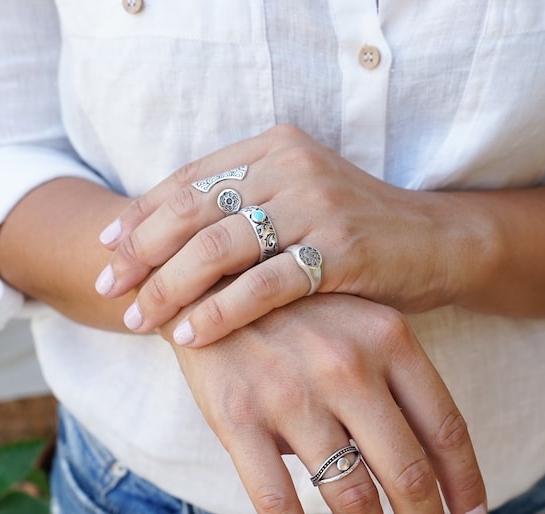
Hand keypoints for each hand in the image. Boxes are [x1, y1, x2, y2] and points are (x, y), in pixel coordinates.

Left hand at [95, 124, 463, 344]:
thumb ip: (244, 210)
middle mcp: (291, 166)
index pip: (191, 180)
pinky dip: (221, 311)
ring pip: (221, 244)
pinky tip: (190, 334)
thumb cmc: (356, 233)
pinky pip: (264, 283)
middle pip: (194, 209)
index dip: (142, 216)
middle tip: (109, 289)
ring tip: (137, 318)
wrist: (437, 242)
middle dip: (143, 252)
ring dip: (171, 285)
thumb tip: (169, 245)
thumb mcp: (297, 205)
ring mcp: (316, 205)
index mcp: (274, 148)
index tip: (107, 250)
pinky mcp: (341, 248)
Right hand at [167, 292, 486, 513]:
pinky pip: (277, 502)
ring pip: (347, 493)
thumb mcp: (356, 320)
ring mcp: (290, 392)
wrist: (207, 276)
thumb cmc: (296, 307)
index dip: (465, 485)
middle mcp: (346, 365)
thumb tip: (427, 464)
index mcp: (387, 337)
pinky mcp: (237, 417)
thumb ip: (392, 380)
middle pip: (406, 470)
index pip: (446, 428)